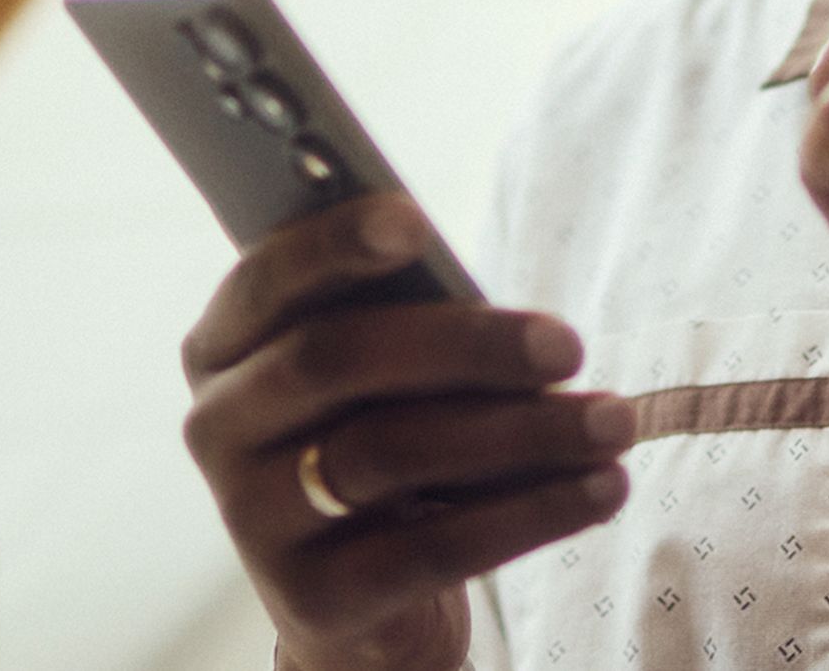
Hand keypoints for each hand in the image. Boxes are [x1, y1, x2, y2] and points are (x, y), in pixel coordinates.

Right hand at [181, 194, 633, 670]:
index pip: (266, 280)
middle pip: (336, 360)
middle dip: (464, 344)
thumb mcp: (378, 377)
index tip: (414, 223)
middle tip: (566, 344)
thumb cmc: (383, 441)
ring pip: (391, 452)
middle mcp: (217, 430)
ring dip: (521, 432)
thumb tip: (491, 307)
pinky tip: (598, 490)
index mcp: (224, 349)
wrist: (364, 605)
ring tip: (611, 423)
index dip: (333, 246)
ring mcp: (254, 520)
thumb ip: (400, 322)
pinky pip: (430, 548)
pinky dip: (529, 513)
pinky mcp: (313, 601)